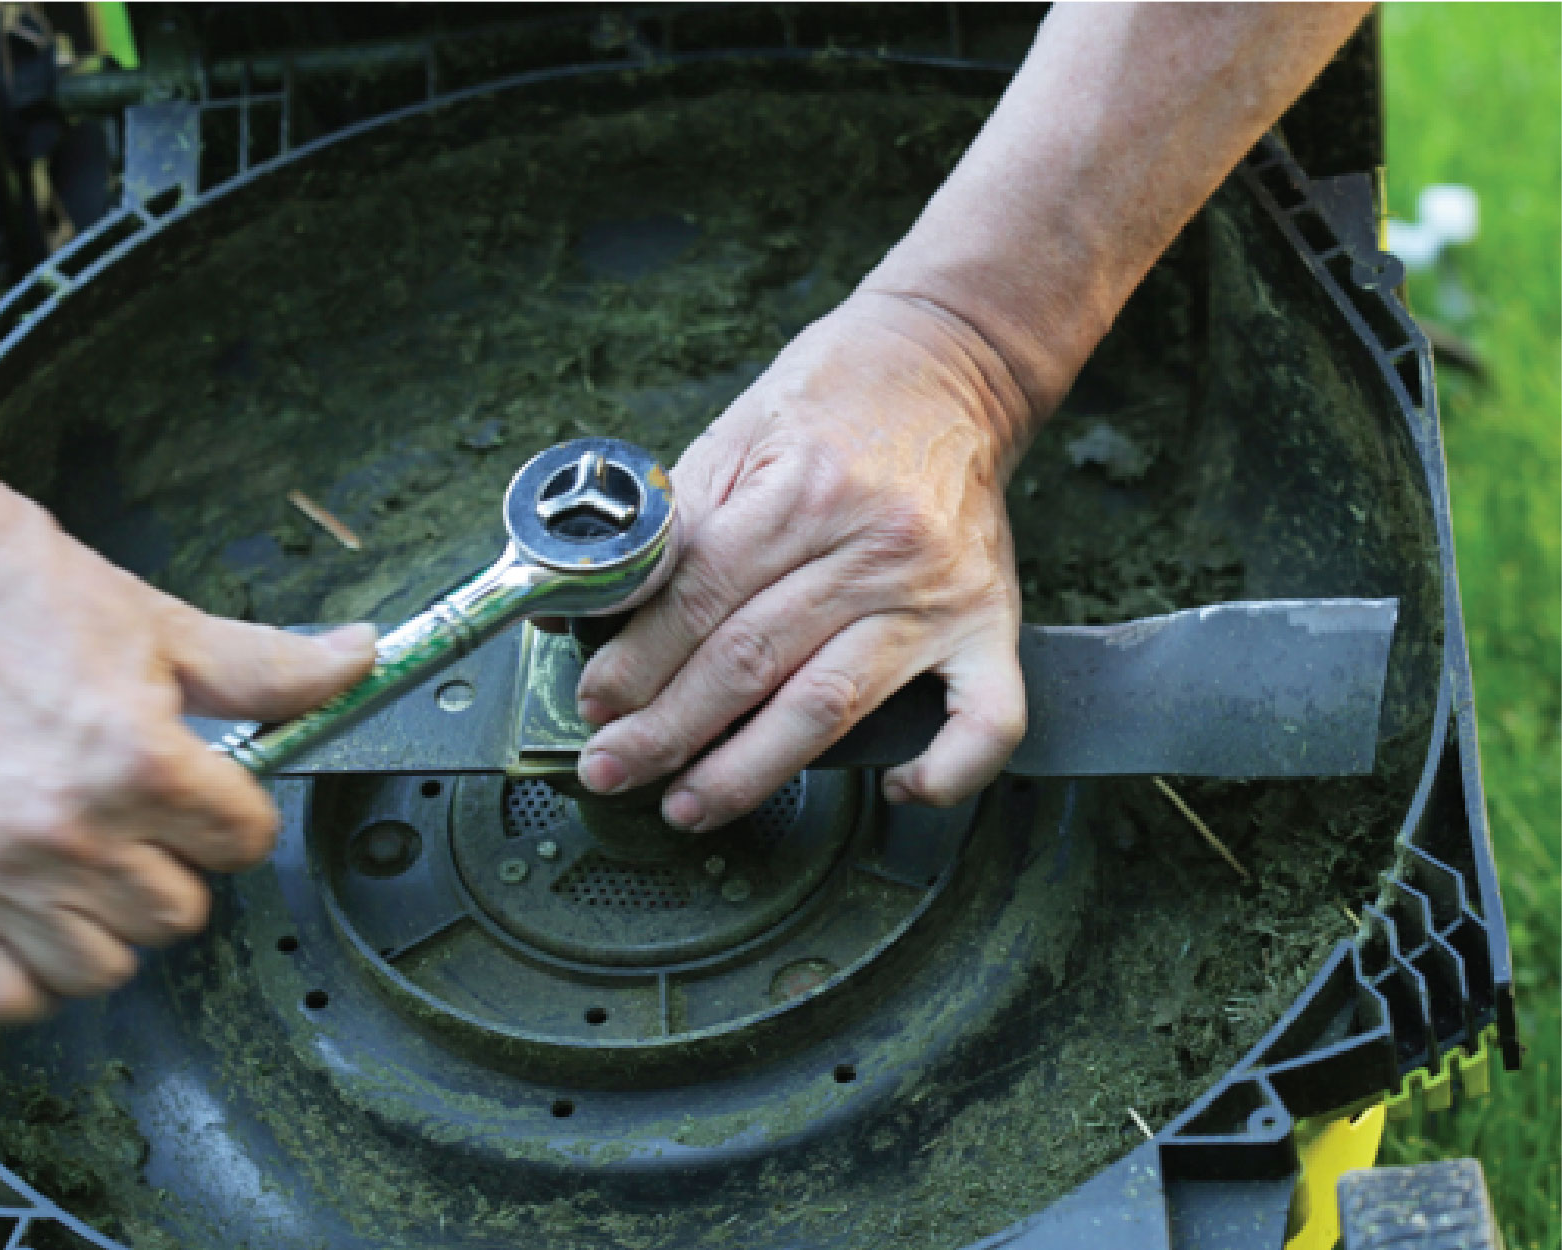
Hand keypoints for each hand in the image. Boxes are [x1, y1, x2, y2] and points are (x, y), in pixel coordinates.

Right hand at [0, 474, 374, 1021]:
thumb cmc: (10, 584)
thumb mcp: (158, 622)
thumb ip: (267, 667)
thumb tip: (361, 661)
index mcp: (138, 761)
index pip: (244, 844)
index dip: (232, 813)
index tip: (202, 792)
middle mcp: (66, 830)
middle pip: (179, 914)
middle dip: (173, 865)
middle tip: (136, 816)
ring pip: (101, 967)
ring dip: (106, 924)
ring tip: (86, 865)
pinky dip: (21, 975)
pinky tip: (30, 921)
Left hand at [574, 290, 1032, 829]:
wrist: (951, 360)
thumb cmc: (833, 399)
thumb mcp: (734, 435)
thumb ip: (672, 528)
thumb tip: (587, 606)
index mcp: (800, 492)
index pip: (700, 598)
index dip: (638, 662)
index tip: (597, 704)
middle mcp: (873, 547)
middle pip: (752, 661)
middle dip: (669, 729)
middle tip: (615, 768)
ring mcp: (937, 594)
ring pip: (833, 704)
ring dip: (753, 768)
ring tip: (692, 803)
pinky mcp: (991, 621)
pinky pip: (988, 719)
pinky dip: (949, 770)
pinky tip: (898, 792)